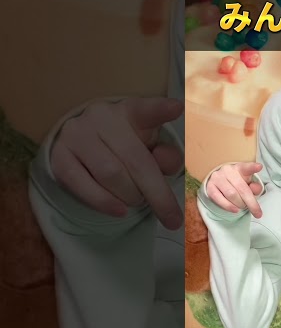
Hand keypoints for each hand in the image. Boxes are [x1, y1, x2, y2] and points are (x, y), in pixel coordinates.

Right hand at [50, 97, 184, 229]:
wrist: (83, 146)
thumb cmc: (127, 148)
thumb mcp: (152, 149)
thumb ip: (165, 157)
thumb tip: (165, 164)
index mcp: (132, 112)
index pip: (146, 110)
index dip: (160, 110)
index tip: (176, 108)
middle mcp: (103, 118)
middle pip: (136, 161)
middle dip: (158, 195)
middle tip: (172, 219)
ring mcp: (77, 135)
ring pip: (111, 175)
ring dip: (130, 197)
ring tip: (136, 200)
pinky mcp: (58, 156)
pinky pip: (82, 185)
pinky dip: (104, 203)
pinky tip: (120, 211)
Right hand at [206, 162, 263, 217]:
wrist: (219, 182)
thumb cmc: (237, 183)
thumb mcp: (248, 183)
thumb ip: (255, 187)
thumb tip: (255, 190)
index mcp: (240, 168)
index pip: (247, 167)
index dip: (253, 167)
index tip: (259, 167)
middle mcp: (228, 171)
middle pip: (242, 188)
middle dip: (251, 203)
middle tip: (257, 213)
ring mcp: (217, 178)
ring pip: (231, 194)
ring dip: (240, 204)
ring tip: (243, 207)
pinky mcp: (210, 187)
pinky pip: (219, 199)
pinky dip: (228, 206)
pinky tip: (235, 210)